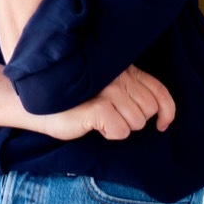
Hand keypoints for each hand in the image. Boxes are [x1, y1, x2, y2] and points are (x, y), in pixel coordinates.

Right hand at [35, 65, 175, 140]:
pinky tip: (95, 126)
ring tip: (100, 119)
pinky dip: (110, 133)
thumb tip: (156, 110)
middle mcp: (117, 77)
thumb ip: (128, 90)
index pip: (159, 91)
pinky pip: (120, 130)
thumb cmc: (71, 98)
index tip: (162, 124)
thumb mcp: (104, 87)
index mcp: (123, 70)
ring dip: (121, 128)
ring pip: (136, 122)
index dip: (167, 111)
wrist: (36, 104)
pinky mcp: (97, 107)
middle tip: (113, 118)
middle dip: (135, 120)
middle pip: (148, 109)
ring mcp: (107, 91)